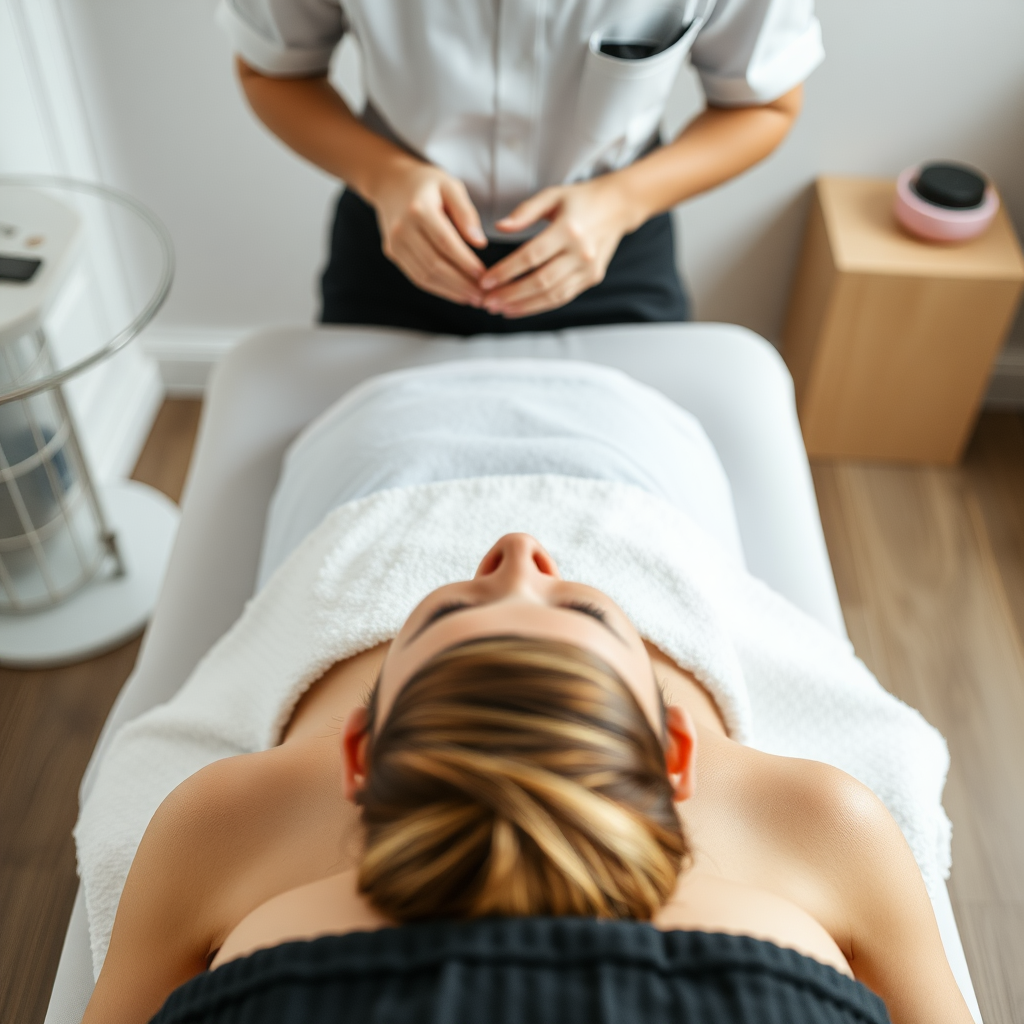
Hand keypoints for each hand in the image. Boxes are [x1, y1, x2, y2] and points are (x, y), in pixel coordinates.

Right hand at [365, 157, 487, 305]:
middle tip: (484, 295)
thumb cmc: (428, 184)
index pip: (445, 243)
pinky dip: (438, 289)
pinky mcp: (392, 253)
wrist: (390, 182)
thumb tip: (480, 243)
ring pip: (424, 276)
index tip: (484, 275)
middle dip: (461, 283)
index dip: (465, 262)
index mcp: (418, 209)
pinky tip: (457, 293)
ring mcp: (394, 243)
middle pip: (434, 264)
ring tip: (474, 298)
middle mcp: (402, 228)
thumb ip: (466, 212)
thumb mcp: (451, 186)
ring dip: (451, 291)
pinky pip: (416, 277)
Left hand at [478, 178, 642, 317]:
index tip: (485, 281)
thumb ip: (524, 212)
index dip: (506, 272)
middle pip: (540, 281)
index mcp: (568, 229)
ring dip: (523, 306)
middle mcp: (581, 252)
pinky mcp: (592, 278)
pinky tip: (519, 308)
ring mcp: (589, 268)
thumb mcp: (551, 196)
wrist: (618, 206)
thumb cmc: (579, 199)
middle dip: (511, 294)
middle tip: (488, 302)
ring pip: (552, 295)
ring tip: (500, 309)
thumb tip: (499, 227)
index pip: (531, 256)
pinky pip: (563, 297)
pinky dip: (539, 306)